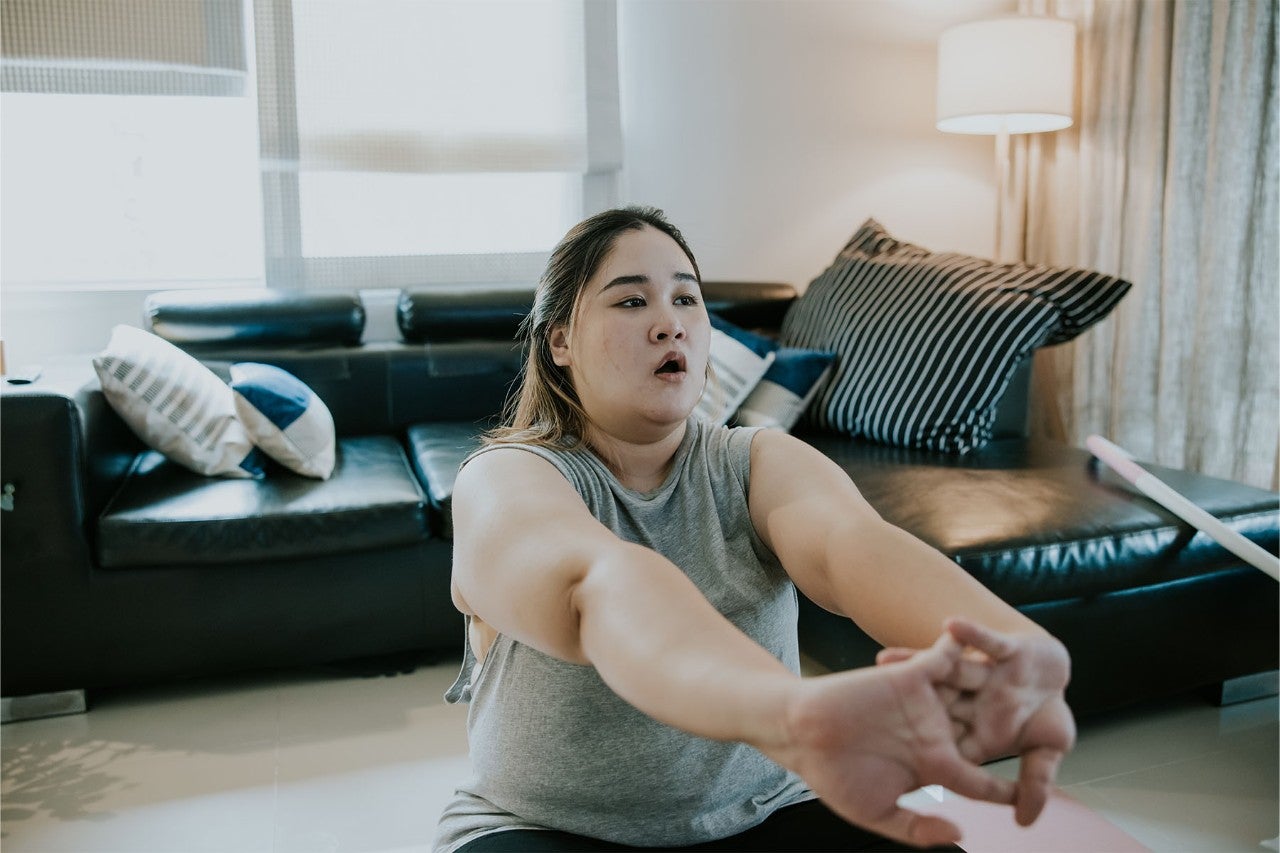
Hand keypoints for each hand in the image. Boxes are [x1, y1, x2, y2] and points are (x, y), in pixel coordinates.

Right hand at [762, 630, 1014, 847]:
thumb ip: (917, 827)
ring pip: (971, 692)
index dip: (1004, 789)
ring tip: (1035, 671)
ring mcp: (923, 702)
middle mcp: (933, 732)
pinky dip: (964, 645)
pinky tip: (992, 640)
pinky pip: (944, 657)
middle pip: (983, 732)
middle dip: (1012, 728)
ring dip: (997, 683)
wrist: (801, 734)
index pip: (979, 780)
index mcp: (931, 766)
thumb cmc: (833, 777)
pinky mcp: (909, 675)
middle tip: (1046, 721)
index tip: (1029, 800)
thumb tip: (959, 834)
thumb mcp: (878, 813)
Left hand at [880, 619, 1075, 826]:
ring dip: (915, 664)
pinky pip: (984, 642)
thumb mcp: (1046, 751)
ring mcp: (985, 676)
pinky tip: (950, 624)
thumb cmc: (1047, 718)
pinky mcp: (1005, 650)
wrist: (1060, 676)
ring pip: (947, 672)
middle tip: (864, 707)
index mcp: (978, 733)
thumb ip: (1036, 783)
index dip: (919, 754)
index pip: (948, 746)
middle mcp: (974, 703)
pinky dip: (969, 634)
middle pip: (934, 707)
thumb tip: (1025, 821)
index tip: (886, 760)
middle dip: (902, 707)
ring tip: (883, 661)